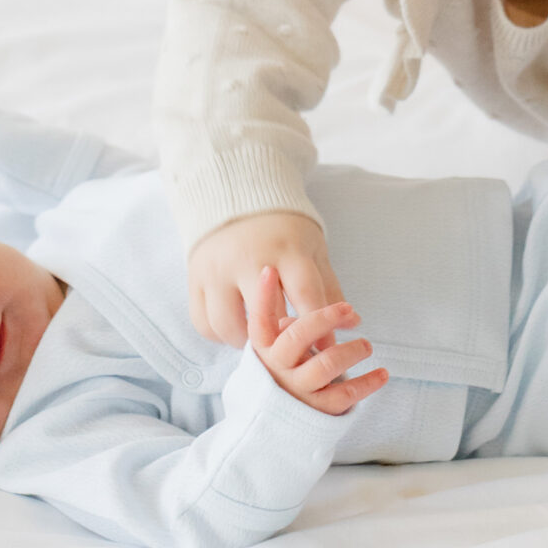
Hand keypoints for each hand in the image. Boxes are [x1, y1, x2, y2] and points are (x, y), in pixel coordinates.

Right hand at [188, 210, 343, 346]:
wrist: (237, 199)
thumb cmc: (283, 231)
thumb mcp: (312, 250)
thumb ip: (329, 288)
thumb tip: (354, 323)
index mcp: (285, 249)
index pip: (304, 294)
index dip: (318, 327)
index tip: (326, 347)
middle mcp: (247, 259)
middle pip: (262, 316)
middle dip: (279, 341)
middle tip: (290, 349)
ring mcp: (216, 269)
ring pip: (228, 326)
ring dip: (247, 342)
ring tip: (262, 340)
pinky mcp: (194, 277)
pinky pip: (203, 323)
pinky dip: (220, 335)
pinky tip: (237, 329)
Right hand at [249, 269, 387, 416]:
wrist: (275, 421)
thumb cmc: (283, 369)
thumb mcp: (276, 344)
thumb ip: (285, 317)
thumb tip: (303, 291)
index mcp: (264, 348)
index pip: (260, 320)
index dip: (262, 296)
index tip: (269, 270)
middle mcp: (277, 368)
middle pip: (297, 337)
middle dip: (324, 318)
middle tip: (348, 309)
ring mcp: (296, 390)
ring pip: (326, 364)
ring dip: (351, 350)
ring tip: (367, 345)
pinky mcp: (316, 410)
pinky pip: (345, 395)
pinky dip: (367, 383)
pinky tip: (382, 374)